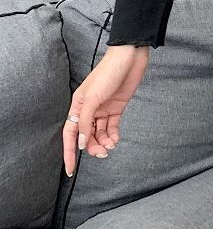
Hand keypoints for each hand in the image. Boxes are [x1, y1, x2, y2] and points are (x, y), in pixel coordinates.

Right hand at [62, 45, 149, 176]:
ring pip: (99, 134)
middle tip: (101, 154)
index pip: (69, 133)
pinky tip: (115, 139)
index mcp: (77, 106)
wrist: (128, 59)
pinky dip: (113, 136)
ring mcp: (102, 110)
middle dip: (92, 147)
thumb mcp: (92, 98)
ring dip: (104, 142)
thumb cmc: (107, 74)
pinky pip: (111, 128)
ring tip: (111, 146)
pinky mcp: (115, 109)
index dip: (69, 152)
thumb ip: (85, 121)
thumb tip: (79, 142)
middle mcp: (88, 109)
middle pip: (85, 136)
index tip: (70, 169)